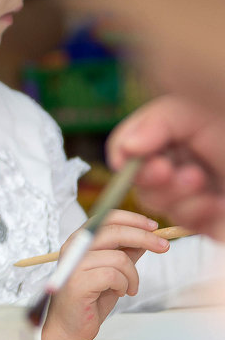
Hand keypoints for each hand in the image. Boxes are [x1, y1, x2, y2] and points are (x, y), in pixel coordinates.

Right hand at [41, 209, 168, 339]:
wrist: (69, 327)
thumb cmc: (90, 299)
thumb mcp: (113, 270)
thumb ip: (124, 252)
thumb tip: (147, 236)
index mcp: (80, 241)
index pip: (105, 218)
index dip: (132, 219)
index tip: (154, 226)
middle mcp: (73, 248)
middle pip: (114, 232)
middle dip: (144, 238)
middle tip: (164, 246)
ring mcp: (73, 265)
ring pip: (118, 258)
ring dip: (133, 276)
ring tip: (129, 287)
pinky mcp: (77, 282)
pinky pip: (113, 276)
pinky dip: (123, 285)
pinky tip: (119, 293)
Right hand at [107, 95, 224, 237]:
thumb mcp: (190, 113)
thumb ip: (154, 123)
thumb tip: (124, 150)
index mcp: (173, 138)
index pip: (129, 150)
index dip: (128, 159)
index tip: (146, 160)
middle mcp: (181, 165)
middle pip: (138, 183)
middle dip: (154, 180)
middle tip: (173, 172)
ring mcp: (195, 194)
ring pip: (159, 206)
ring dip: (178, 197)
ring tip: (203, 183)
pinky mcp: (211, 221)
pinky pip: (186, 226)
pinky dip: (199, 215)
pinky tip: (217, 204)